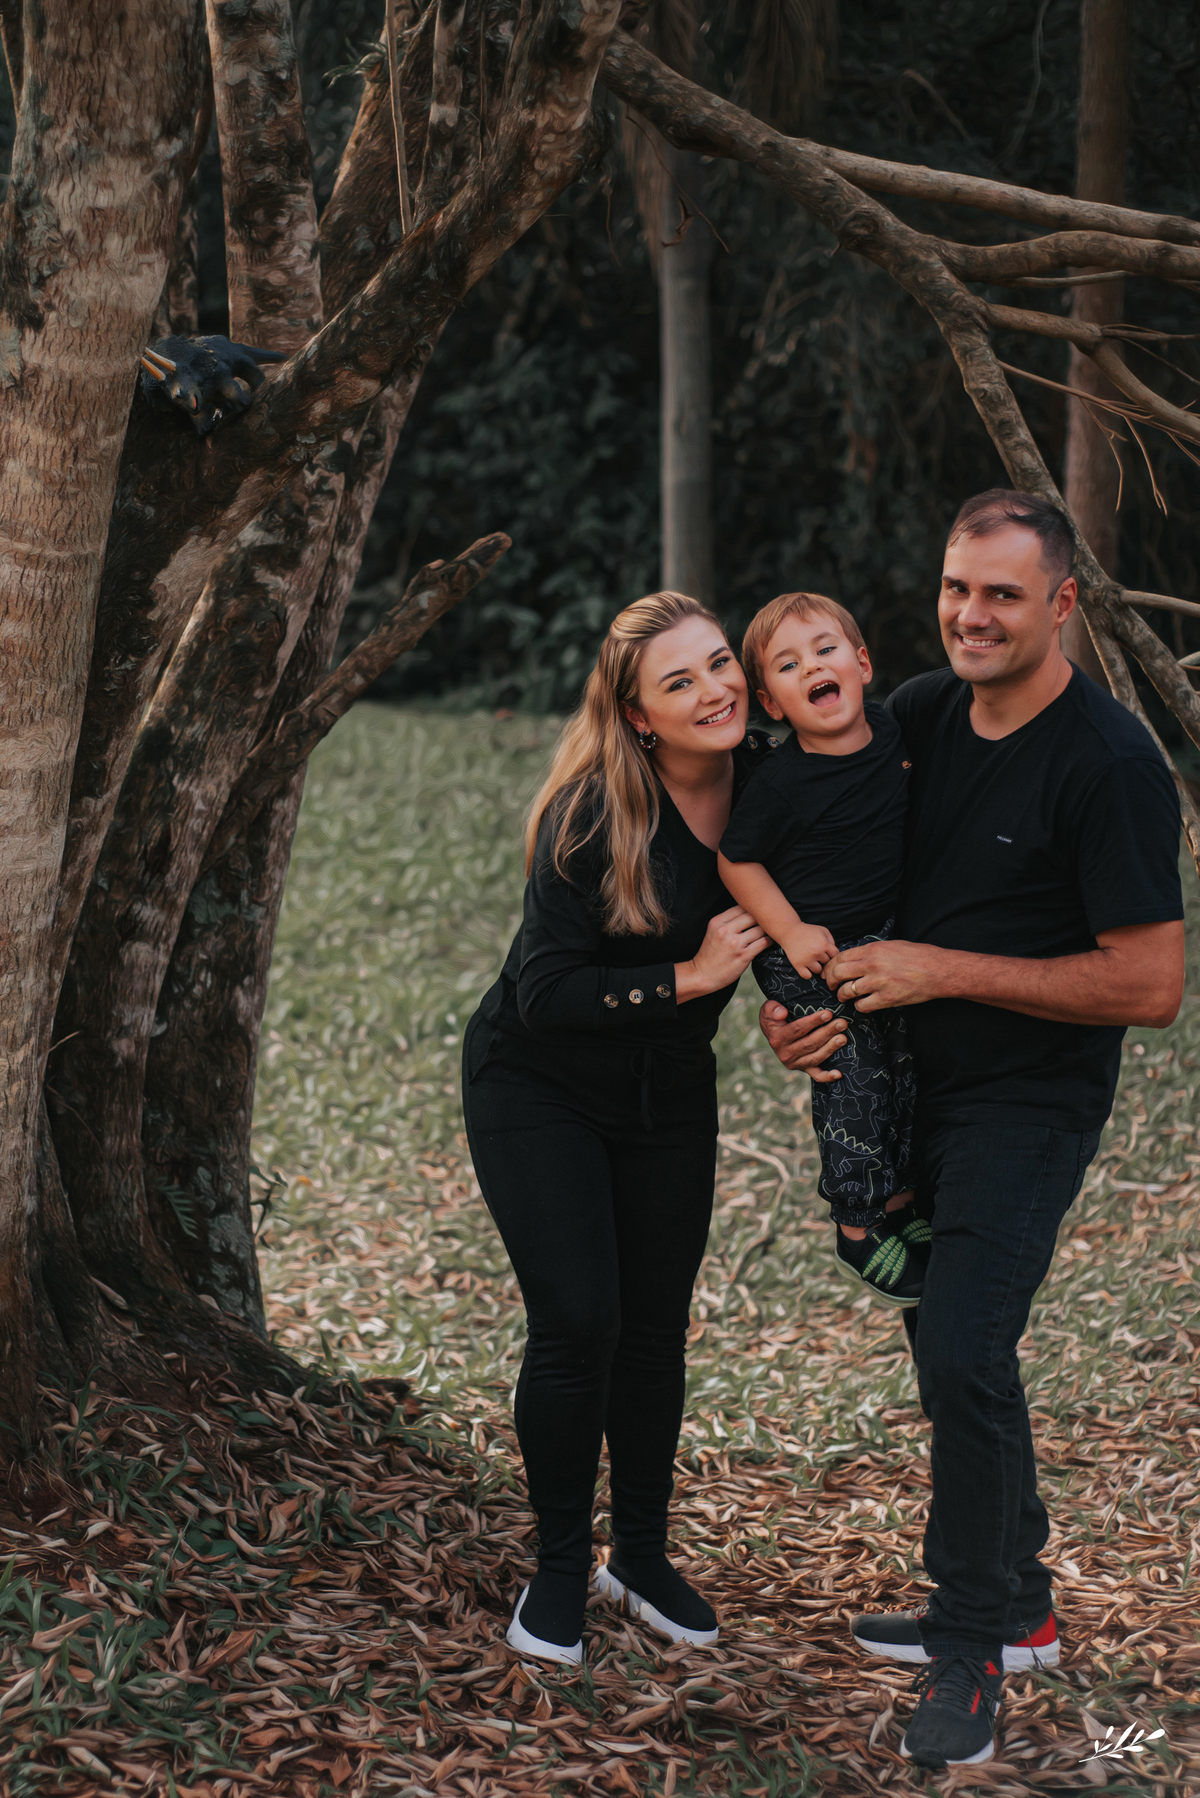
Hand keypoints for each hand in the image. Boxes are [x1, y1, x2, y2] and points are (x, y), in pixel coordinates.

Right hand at [676, 906, 768, 1001]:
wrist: (703, 975)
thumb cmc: (711, 953)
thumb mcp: (713, 931)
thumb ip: (728, 921)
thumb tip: (750, 911)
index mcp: (717, 922)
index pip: (741, 906)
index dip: (753, 908)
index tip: (758, 913)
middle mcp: (725, 930)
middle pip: (752, 915)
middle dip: (762, 918)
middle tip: (769, 921)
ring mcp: (735, 943)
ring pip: (760, 929)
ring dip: (767, 930)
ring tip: (770, 932)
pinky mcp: (743, 955)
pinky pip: (763, 942)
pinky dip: (769, 941)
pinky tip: (769, 942)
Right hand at [758, 1000, 846, 1082]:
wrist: (774, 1034)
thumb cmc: (774, 1018)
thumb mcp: (768, 1010)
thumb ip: (772, 1009)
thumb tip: (782, 1013)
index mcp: (778, 1039)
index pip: (797, 1030)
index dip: (813, 1022)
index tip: (828, 1014)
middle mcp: (785, 1054)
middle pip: (810, 1043)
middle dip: (827, 1033)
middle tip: (842, 1023)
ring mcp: (796, 1063)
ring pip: (815, 1057)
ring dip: (830, 1048)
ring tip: (843, 1038)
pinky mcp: (804, 1069)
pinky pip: (816, 1075)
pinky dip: (827, 1076)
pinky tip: (839, 1074)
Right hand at [782, 922, 836, 979]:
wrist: (790, 931)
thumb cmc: (808, 931)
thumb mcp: (823, 930)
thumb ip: (832, 941)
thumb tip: (834, 953)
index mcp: (824, 945)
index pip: (835, 956)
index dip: (831, 953)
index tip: (826, 951)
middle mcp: (817, 953)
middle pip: (827, 963)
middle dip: (823, 959)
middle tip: (816, 953)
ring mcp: (807, 960)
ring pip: (818, 971)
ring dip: (816, 966)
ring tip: (811, 960)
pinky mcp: (798, 965)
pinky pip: (807, 976)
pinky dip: (807, 973)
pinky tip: (806, 967)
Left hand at [825, 939, 951, 1010]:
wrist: (938, 970)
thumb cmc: (917, 955)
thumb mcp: (891, 945)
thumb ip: (870, 952)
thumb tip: (853, 958)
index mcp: (872, 950)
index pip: (840, 958)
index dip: (830, 967)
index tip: (828, 972)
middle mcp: (872, 965)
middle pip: (838, 974)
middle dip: (831, 981)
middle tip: (833, 986)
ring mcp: (879, 983)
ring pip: (847, 991)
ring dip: (843, 995)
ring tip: (846, 996)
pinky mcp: (887, 999)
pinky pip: (862, 1006)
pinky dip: (859, 1006)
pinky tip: (864, 1003)